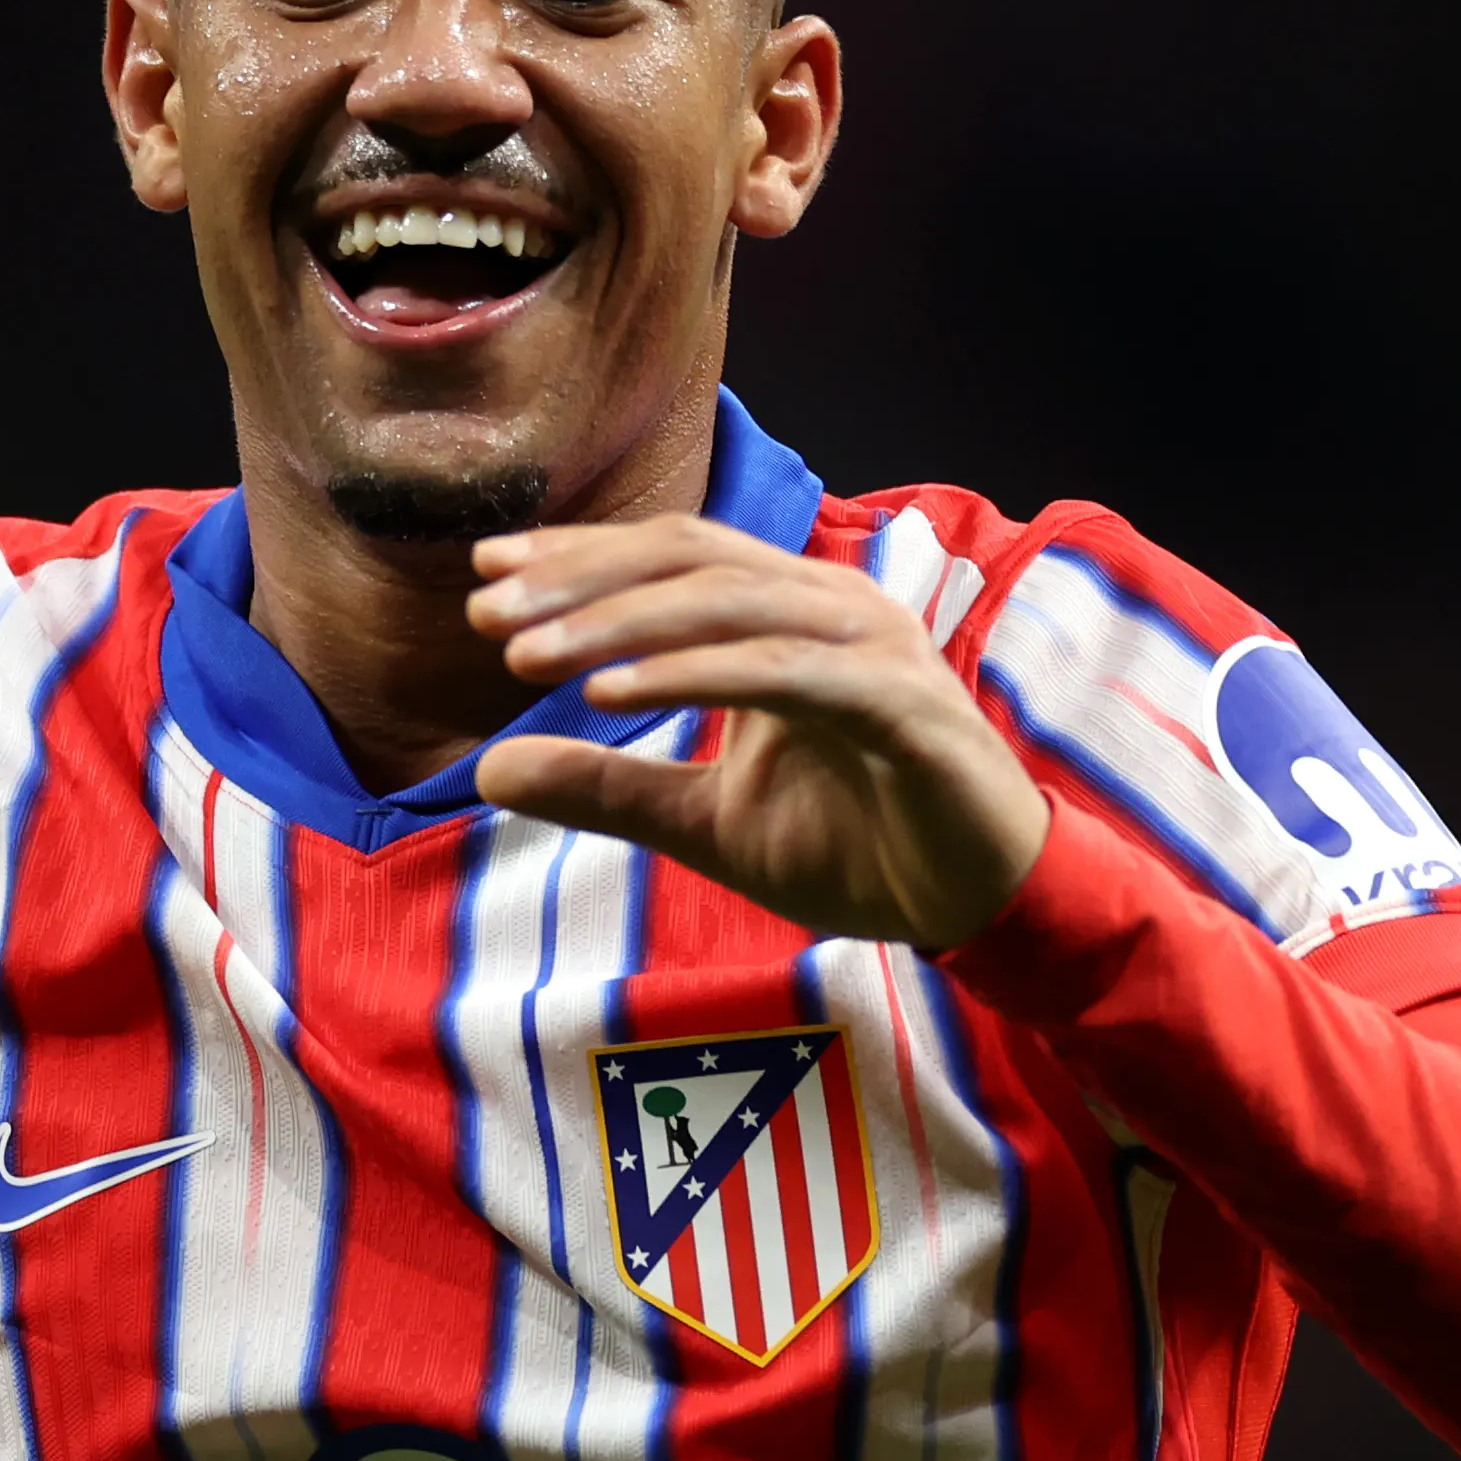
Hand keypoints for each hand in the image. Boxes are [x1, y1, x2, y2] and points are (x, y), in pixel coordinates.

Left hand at [467, 515, 1049, 949]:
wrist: (976, 904)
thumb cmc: (857, 847)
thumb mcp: (705, 823)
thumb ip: (609, 791)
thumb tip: (488, 773)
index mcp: (787, 616)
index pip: (670, 556)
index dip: (577, 557)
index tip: (484, 572)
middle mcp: (829, 608)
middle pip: (688, 558)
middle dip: (580, 580)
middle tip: (486, 612)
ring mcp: (870, 647)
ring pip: (727, 603)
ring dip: (619, 623)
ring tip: (530, 656)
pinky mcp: (900, 703)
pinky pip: (781, 670)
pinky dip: (692, 673)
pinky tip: (612, 694)